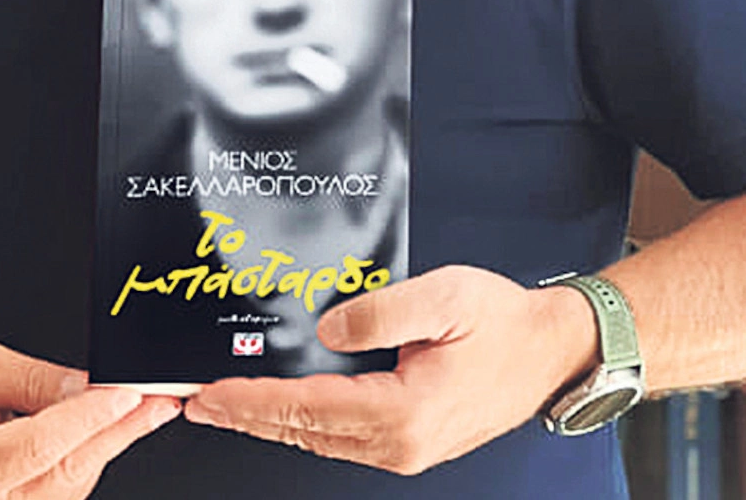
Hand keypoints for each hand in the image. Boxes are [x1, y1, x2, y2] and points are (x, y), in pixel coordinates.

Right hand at [0, 335, 179, 499]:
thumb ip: (30, 377)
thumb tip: (86, 385)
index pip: (39, 444)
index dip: (88, 418)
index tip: (128, 394)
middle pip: (67, 468)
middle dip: (119, 430)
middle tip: (161, 400)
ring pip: (75, 478)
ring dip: (114, 439)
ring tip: (149, 404)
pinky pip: (70, 482)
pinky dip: (96, 448)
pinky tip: (117, 421)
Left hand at [183, 265, 597, 473]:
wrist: (550, 351)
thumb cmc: (502, 321)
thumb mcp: (443, 296)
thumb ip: (380, 311)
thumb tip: (327, 328)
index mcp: (404, 413)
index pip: (306, 407)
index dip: (252, 399)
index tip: (209, 392)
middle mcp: (399, 443)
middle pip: (303, 431)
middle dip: (246, 414)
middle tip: (196, 400)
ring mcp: (404, 448)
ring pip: (319, 438)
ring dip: (270, 419)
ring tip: (224, 401)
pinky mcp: (409, 441)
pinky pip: (340, 435)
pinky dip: (302, 421)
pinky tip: (282, 406)